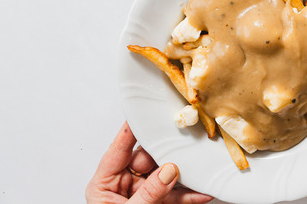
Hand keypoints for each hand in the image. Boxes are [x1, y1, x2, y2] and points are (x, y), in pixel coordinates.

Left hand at [86, 122, 212, 203]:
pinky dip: (190, 195)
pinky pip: (175, 196)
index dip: (131, 130)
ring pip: (166, 177)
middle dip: (168, 154)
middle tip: (184, 143)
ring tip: (199, 165)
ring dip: (184, 175)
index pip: (119, 150)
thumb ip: (150, 194)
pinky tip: (202, 192)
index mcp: (103, 185)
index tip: (143, 111)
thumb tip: (169, 170)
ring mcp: (142, 197)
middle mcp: (122, 187)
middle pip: (148, 160)